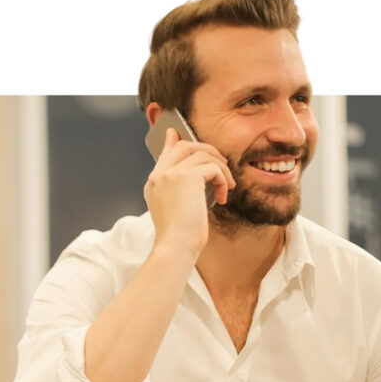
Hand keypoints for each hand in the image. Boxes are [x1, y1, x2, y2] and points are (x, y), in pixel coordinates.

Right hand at [144, 127, 234, 257]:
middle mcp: (160, 174)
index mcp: (154, 182)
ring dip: (220, 168)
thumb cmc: (179, 236)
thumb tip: (198, 176)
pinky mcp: (186, 177)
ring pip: (202, 154)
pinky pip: (212, 167)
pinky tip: (223, 196)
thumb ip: (182, 189)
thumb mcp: (177, 209)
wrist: (176, 247)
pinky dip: (222, 179)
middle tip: (221, 164)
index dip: (174, 141)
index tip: (177, 134)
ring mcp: (171, 173)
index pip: (165, 153)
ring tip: (226, 185)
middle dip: (207, 150)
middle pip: (184, 146)